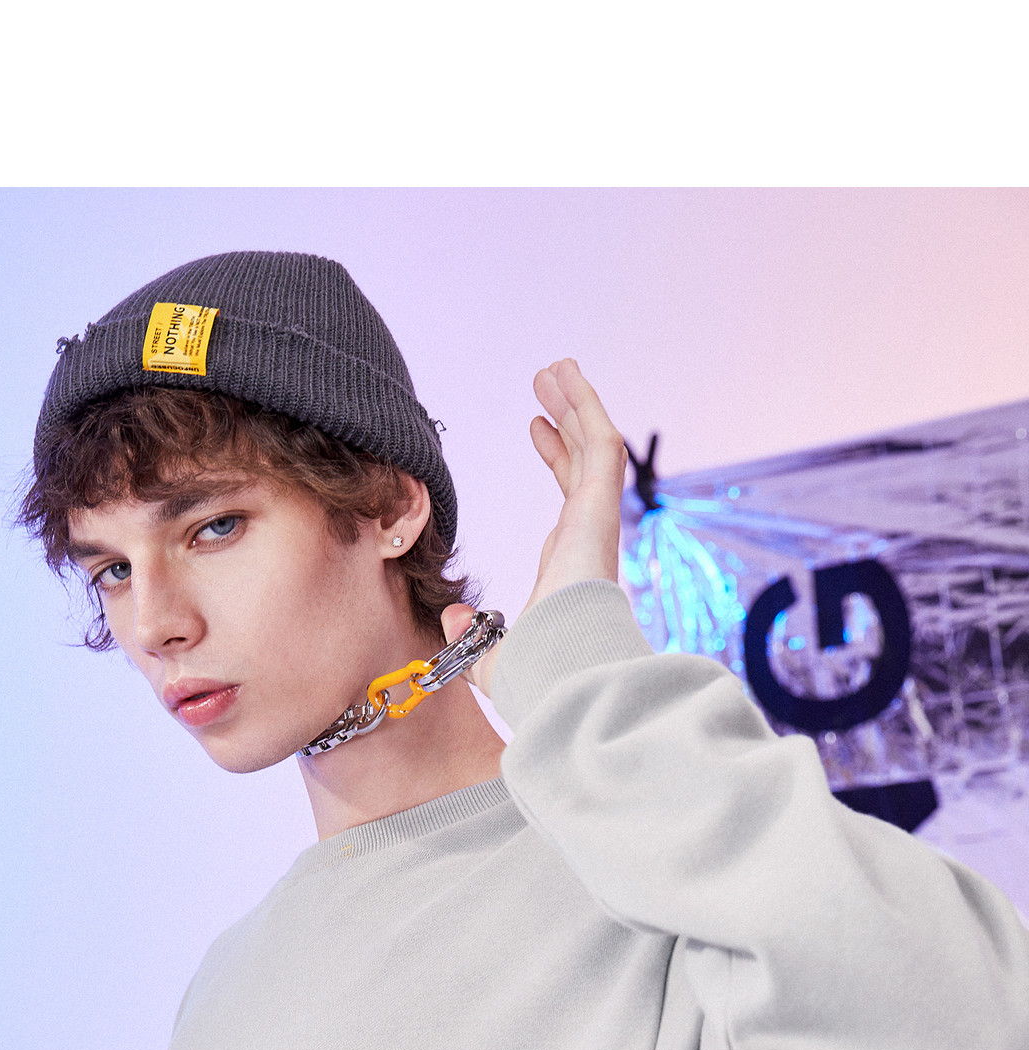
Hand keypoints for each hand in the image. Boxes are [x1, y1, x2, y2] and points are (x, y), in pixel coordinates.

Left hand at [443, 358, 627, 696]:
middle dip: (567, 420)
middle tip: (546, 382)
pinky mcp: (603, 510)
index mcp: (569, 565)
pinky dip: (586, 406)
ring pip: (595, 447)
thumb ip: (470, 635)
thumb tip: (451, 618)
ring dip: (578, 404)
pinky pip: (602, 445)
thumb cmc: (537, 678)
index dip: (556, 460)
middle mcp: (589, 538)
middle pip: (583, 465)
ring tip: (556, 366)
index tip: (535, 427)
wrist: (562, 675)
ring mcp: (599, 522)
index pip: (568, 500)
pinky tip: (566, 376)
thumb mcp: (490, 656)